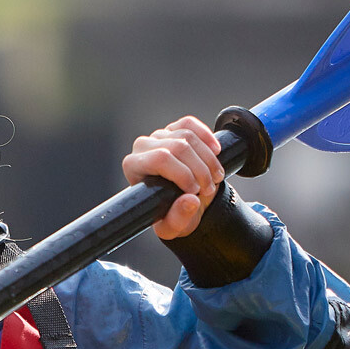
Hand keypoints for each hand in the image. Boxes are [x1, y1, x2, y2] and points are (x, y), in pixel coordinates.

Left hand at [122, 116, 224, 239]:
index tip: (195, 192)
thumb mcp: (173, 225)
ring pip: (188, 136)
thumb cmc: (171, 213)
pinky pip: (189, 124)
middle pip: (178, 147)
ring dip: (208, 159)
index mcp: (133, 166)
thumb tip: (190, 201)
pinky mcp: (173, 129)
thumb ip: (179, 217)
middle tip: (209, 189)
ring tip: (215, 178)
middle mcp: (143, 147)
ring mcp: (158, 136)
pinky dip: (206, 136)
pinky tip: (216, 151)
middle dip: (200, 170)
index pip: (160, 159)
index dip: (183, 174)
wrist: (182, 202)